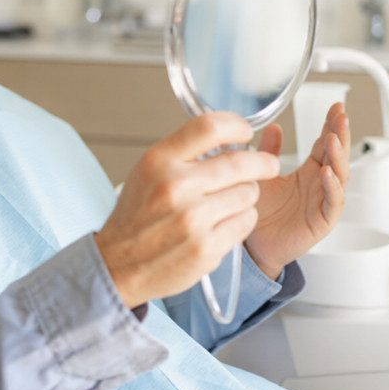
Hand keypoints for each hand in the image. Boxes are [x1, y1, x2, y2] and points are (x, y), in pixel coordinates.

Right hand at [96, 112, 281, 308]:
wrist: (119, 263)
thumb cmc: (138, 215)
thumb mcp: (149, 170)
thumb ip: (186, 151)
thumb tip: (231, 137)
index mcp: (160, 161)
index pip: (210, 127)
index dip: (237, 126)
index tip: (246, 132)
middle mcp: (175, 187)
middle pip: (241, 162)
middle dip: (262, 163)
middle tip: (268, 165)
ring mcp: (192, 219)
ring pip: (249, 193)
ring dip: (246, 195)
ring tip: (229, 201)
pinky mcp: (206, 247)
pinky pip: (246, 222)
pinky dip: (242, 220)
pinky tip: (224, 222)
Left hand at [245, 103, 350, 278]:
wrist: (254, 246)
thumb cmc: (260, 214)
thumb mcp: (262, 176)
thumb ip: (268, 152)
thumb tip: (274, 127)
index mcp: (309, 172)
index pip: (325, 144)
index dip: (332, 125)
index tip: (337, 107)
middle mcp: (320, 185)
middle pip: (337, 155)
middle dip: (340, 134)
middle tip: (341, 116)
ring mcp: (324, 202)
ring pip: (340, 176)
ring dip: (338, 156)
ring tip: (332, 139)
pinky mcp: (323, 221)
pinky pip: (333, 202)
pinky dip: (333, 187)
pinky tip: (328, 173)